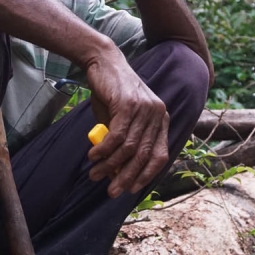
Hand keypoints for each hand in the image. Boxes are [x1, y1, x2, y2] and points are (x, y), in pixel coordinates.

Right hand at [84, 48, 169, 197]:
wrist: (104, 62)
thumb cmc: (112, 93)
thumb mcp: (121, 118)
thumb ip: (124, 141)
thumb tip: (117, 171)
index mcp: (161, 119)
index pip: (160, 155)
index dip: (146, 175)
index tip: (131, 189)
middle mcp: (157, 114)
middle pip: (144, 155)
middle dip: (127, 177)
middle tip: (112, 191)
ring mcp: (144, 109)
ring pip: (128, 148)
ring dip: (110, 165)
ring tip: (95, 174)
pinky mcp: (128, 105)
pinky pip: (116, 136)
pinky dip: (104, 150)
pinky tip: (93, 156)